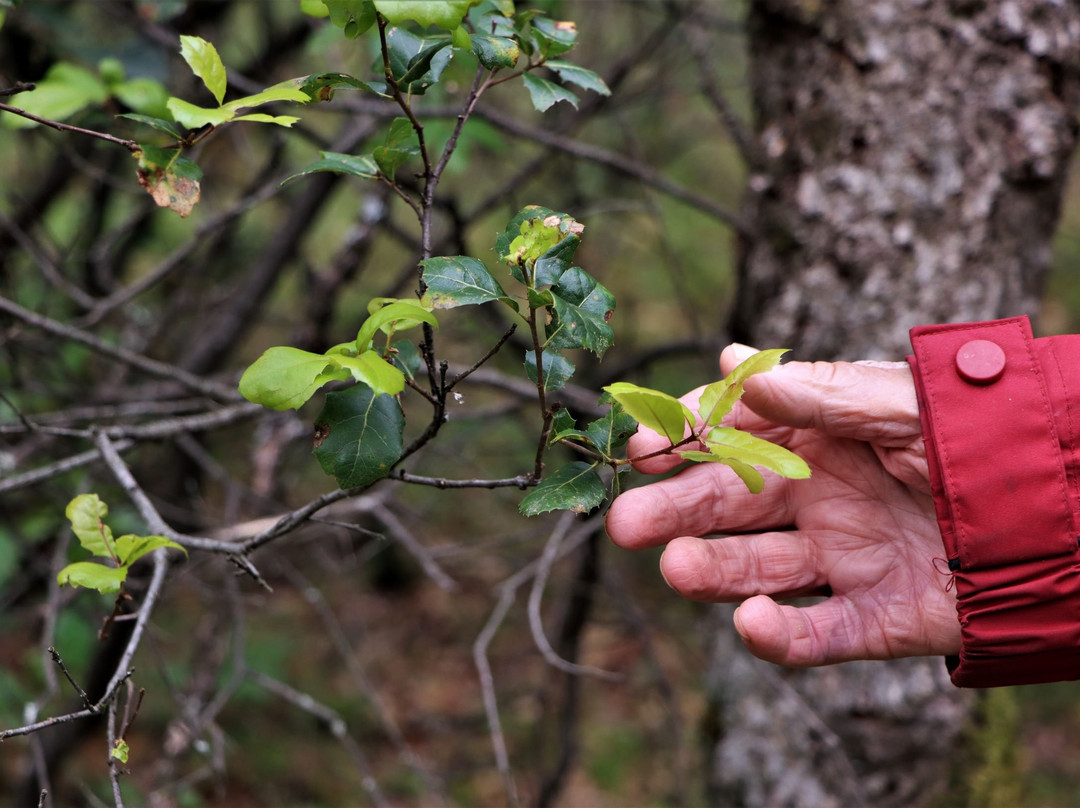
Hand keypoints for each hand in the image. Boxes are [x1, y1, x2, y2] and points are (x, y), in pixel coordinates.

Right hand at [606, 344, 960, 665]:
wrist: (1069, 511)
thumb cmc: (979, 437)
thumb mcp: (901, 403)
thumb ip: (820, 394)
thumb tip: (735, 362)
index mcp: (818, 438)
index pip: (731, 435)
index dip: (684, 440)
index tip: (643, 447)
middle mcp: (818, 497)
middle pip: (727, 507)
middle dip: (673, 512)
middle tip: (624, 523)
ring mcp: (842, 558)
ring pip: (756, 570)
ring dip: (710, 573)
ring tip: (676, 569)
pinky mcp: (875, 616)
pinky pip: (818, 634)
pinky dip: (782, 638)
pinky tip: (754, 625)